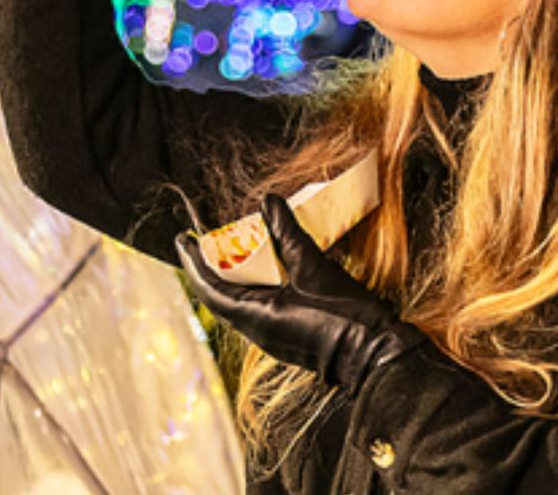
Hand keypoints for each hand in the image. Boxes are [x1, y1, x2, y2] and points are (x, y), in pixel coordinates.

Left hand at [179, 193, 429, 387]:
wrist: (374, 354)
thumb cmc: (344, 316)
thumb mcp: (313, 267)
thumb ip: (287, 233)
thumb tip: (268, 203)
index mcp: (254, 316)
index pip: (209, 288)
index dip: (193, 262)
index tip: (183, 239)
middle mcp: (256, 330)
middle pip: (220, 297)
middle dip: (211, 268)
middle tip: (208, 241)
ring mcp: (271, 337)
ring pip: (238, 304)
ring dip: (233, 278)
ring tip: (234, 252)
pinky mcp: (286, 337)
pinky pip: (257, 309)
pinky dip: (253, 288)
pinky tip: (266, 272)